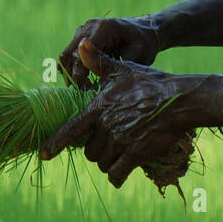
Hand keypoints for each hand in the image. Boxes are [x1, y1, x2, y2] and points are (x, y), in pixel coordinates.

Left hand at [39, 40, 199, 188]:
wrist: (178, 100)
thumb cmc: (150, 83)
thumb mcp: (123, 69)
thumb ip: (99, 61)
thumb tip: (81, 45)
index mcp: (99, 107)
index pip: (71, 128)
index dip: (55, 142)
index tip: (44, 154)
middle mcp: (106, 126)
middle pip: (89, 150)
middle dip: (96, 150)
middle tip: (108, 142)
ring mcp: (120, 141)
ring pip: (102, 163)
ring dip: (107, 162)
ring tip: (118, 153)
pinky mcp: (135, 154)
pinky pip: (117, 174)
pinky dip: (116, 177)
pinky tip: (120, 175)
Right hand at [57, 15, 159, 88]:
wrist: (145, 29)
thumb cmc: (145, 43)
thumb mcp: (138, 55)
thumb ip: (119, 66)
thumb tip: (100, 83)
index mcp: (104, 28)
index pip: (82, 52)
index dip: (81, 73)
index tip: (89, 89)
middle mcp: (90, 26)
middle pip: (70, 54)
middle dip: (75, 76)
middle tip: (85, 93)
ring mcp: (83, 30)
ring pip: (66, 54)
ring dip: (70, 73)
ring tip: (83, 89)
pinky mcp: (81, 36)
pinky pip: (69, 54)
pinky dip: (71, 69)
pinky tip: (83, 81)